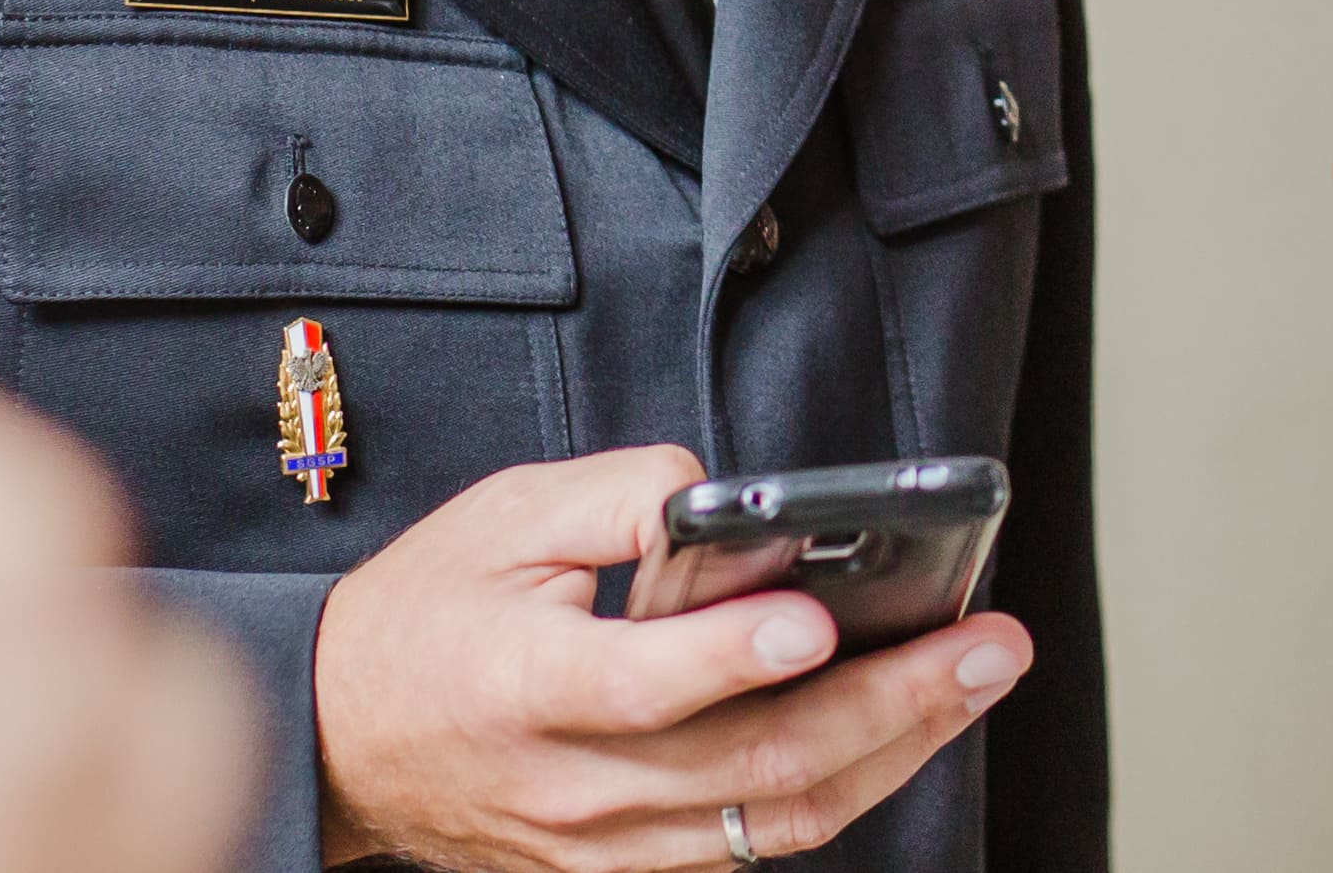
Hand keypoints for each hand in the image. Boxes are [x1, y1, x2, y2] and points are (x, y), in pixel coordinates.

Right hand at [311, 441, 1031, 869]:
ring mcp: (606, 842)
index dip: (736, 653)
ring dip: (895, 751)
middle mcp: (576, 782)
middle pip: (751, 763)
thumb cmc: (428, 613)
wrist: (342, 738)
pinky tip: (906, 731)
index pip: (647, 683)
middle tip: (990, 641)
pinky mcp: (628, 867)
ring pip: (774, 816)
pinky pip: (753, 844)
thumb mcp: (504, 515)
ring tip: (977, 678)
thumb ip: (620, 496)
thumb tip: (727, 497)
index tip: (819, 614)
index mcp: (528, 683)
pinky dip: (841, 790)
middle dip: (892, 702)